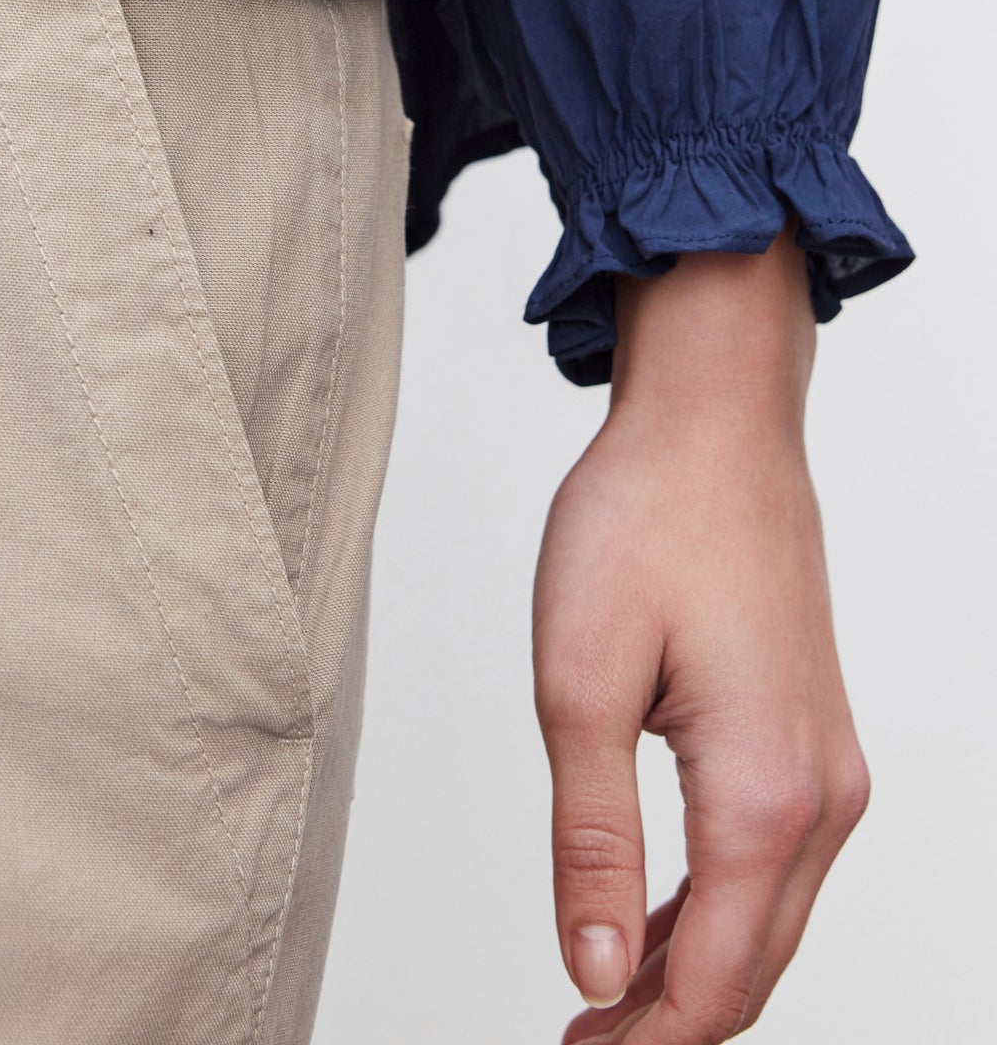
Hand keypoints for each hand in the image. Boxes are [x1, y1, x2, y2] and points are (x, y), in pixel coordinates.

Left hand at [532, 223, 870, 1042]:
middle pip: (754, 966)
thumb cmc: (646, 522)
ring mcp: (827, 759)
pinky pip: (773, 857)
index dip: (643, 1042)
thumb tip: (596, 967)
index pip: (714, 983)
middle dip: (667, 1019)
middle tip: (578, 1038)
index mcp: (764, 795)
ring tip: (600, 986)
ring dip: (691, 966)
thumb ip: (592, 841)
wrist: (715, 422)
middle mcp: (820, 793)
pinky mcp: (811, 728)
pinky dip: (715, 905)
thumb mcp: (581, 682)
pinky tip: (651, 908)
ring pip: (768, 917)